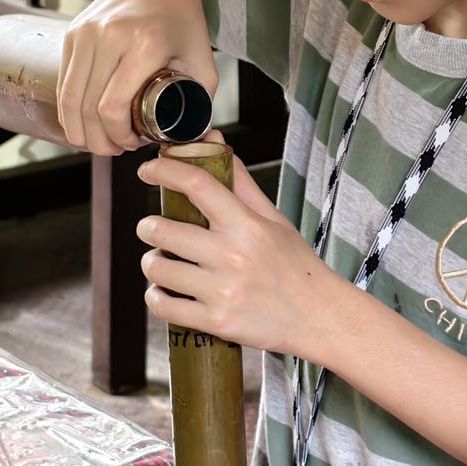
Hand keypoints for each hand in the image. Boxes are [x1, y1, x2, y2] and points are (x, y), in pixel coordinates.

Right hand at [57, 0, 217, 154]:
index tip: (131, 143)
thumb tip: (195, 136)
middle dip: (97, 139)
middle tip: (113, 150)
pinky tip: (82, 122)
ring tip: (95, 142)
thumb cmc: (180, 15)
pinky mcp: (72, 33)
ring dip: (78, 129)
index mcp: (144, 44)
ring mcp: (86, 34)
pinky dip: (69, 108)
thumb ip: (201, 96)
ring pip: (69, 97)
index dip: (118, 135)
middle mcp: (110, 37)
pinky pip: (64, 81)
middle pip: (88, 106)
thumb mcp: (202, 55)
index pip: (113, 105)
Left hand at [135, 151, 338, 355]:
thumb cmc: (295, 266)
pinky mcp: (215, 321)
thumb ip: (240, 183)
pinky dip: (155, 297)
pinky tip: (162, 291)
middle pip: (162, 230)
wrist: (318, 318)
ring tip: (160, 262)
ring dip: (151, 263)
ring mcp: (222, 291)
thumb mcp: (274, 219)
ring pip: (157, 270)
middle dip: (148, 227)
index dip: (165, 170)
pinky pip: (163, 307)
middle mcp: (232, 255)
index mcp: (247, 225)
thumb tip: (215, 144)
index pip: (197, 184)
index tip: (148, 170)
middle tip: (152, 228)